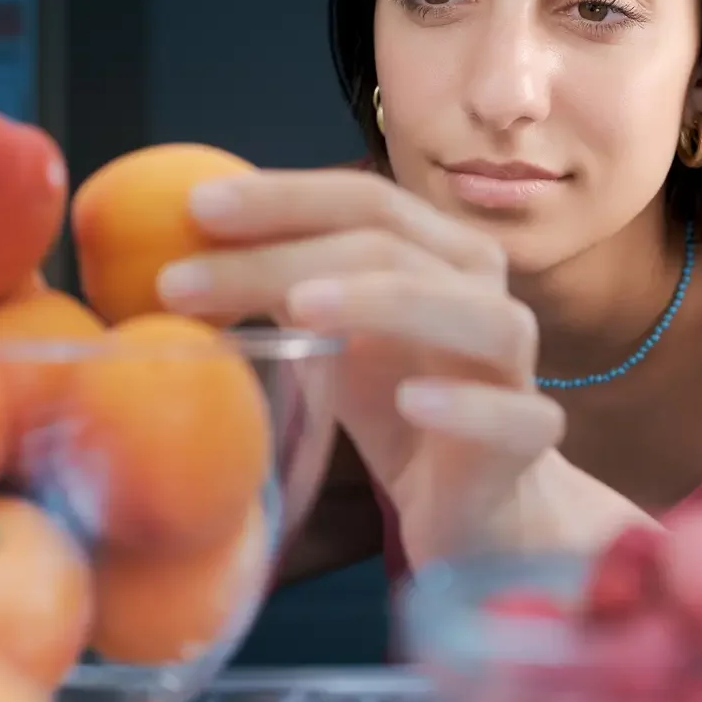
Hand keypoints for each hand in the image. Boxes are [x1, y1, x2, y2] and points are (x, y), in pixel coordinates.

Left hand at [156, 169, 565, 563]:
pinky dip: (465, 405)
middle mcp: (483, 293)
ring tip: (301, 309)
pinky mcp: (527, 441)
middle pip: (397, 249)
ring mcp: (514, 367)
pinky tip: (411, 402)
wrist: (475, 504)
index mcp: (438, 254)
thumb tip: (175, 246)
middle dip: (286, 255)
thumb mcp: (329, 339)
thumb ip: (278, 288)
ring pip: (476, 316)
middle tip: (183, 281)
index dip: (283, 197)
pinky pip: (512, 416)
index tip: (193, 209)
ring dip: (386, 301)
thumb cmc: (396, 405)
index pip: (366, 200)